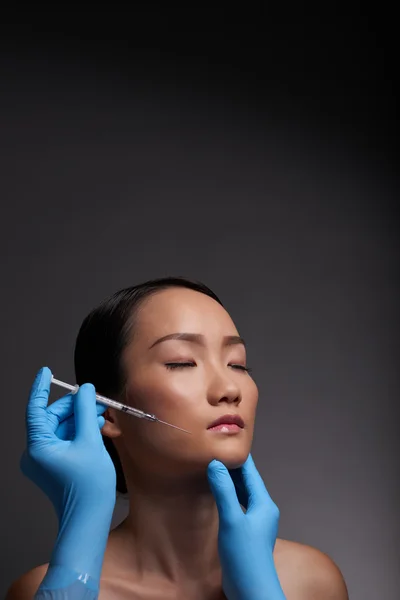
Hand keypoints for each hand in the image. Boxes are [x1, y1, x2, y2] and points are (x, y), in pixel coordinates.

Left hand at [20, 367, 116, 587]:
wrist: (88, 520)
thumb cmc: (89, 486)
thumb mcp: (90, 441)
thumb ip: (86, 411)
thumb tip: (85, 390)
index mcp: (38, 446)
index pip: (36, 408)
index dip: (40, 388)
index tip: (45, 372)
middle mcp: (36, 453)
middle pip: (54, 418)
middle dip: (76, 409)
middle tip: (97, 401)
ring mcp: (44, 460)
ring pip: (62, 429)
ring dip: (82, 422)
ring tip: (104, 420)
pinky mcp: (53, 465)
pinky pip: (66, 441)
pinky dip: (81, 434)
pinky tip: (99, 432)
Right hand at [207, 454, 285, 599]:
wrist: (251, 590)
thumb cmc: (245, 558)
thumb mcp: (231, 520)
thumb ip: (224, 491)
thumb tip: (216, 464)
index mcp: (263, 503)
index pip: (250, 471)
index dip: (238, 456)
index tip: (226, 441)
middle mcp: (262, 509)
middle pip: (247, 481)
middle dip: (232, 467)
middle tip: (215, 452)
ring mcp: (256, 521)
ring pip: (243, 493)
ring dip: (230, 482)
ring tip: (214, 469)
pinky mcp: (247, 532)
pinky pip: (238, 505)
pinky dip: (228, 496)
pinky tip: (217, 496)